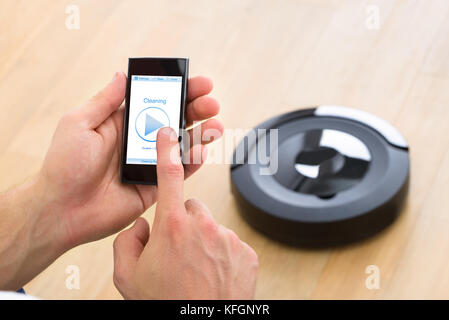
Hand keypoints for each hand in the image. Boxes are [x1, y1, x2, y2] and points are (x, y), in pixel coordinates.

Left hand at [38, 72, 222, 248]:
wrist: (62, 210)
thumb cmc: (64, 166)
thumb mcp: (79, 124)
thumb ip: (105, 101)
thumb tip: (122, 75)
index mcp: (123, 123)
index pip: (157, 101)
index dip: (179, 91)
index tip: (197, 83)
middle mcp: (140, 141)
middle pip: (175, 120)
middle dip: (196, 109)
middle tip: (212, 103)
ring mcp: (149, 164)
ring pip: (182, 145)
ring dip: (202, 133)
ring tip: (215, 125)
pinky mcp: (155, 186)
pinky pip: (179, 172)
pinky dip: (193, 161)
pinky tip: (202, 151)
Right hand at [112, 128, 258, 298]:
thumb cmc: (165, 303)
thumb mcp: (128, 276)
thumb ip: (127, 242)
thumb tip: (141, 227)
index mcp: (171, 226)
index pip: (168, 175)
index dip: (167, 150)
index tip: (169, 132)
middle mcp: (202, 226)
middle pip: (190, 208)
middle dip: (182, 223)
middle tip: (177, 252)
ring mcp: (227, 238)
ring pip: (210, 227)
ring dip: (202, 241)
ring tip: (195, 268)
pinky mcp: (246, 252)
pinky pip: (229, 243)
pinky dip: (221, 254)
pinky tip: (213, 274)